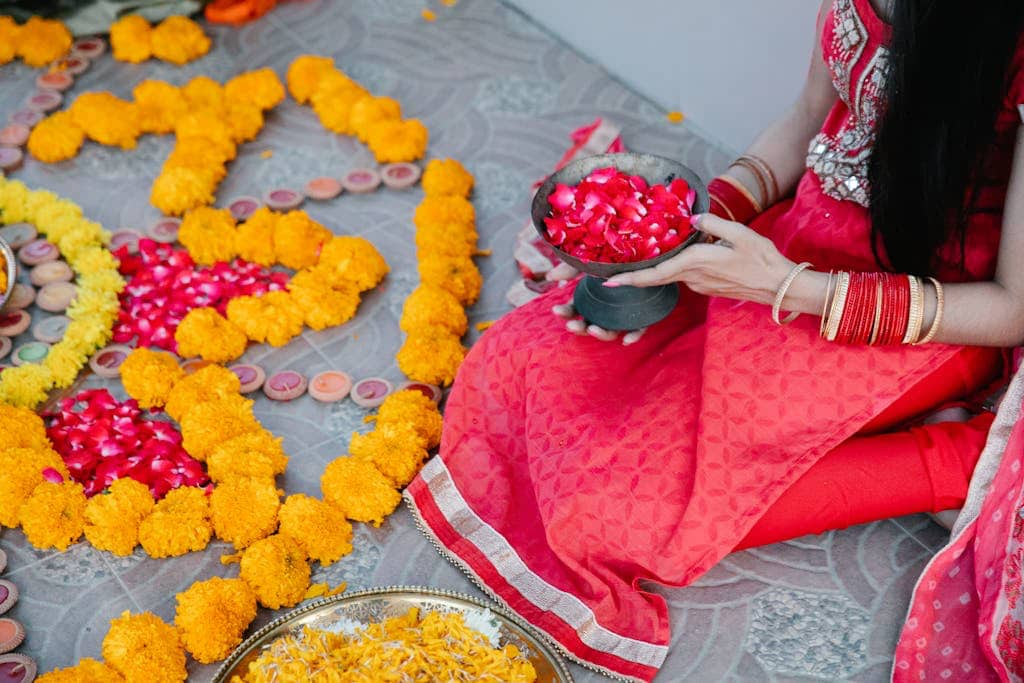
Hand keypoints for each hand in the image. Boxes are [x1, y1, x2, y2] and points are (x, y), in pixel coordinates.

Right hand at [546, 263, 646, 344]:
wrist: (651, 252)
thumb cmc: (617, 257)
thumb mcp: (593, 260)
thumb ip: (572, 267)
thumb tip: (550, 277)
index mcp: (593, 298)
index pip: (575, 309)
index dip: (565, 312)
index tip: (556, 310)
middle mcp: (607, 308)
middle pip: (590, 324)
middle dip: (578, 327)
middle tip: (572, 325)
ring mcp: (623, 313)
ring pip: (611, 330)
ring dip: (601, 334)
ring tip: (593, 329)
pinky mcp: (643, 314)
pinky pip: (639, 329)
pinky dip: (633, 335)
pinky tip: (626, 339)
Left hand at [604, 214, 793, 304]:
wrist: (780, 286)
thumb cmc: (763, 258)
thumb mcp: (741, 233)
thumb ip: (714, 224)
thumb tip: (693, 218)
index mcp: (697, 262)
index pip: (657, 272)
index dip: (631, 278)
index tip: (610, 282)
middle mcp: (694, 277)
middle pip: (656, 278)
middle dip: (632, 279)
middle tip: (608, 278)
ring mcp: (701, 285)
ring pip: (669, 277)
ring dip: (652, 272)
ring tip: (633, 263)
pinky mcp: (708, 288)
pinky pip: (683, 277)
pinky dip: (671, 270)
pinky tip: (669, 260)